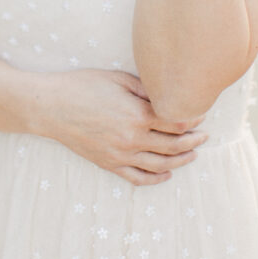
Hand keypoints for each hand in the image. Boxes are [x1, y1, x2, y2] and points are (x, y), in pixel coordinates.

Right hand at [38, 68, 207, 185]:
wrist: (52, 107)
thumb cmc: (84, 86)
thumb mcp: (118, 79)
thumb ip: (145, 89)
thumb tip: (167, 95)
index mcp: (137, 114)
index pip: (175, 121)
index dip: (192, 118)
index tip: (202, 113)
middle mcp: (132, 138)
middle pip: (173, 145)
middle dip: (193, 141)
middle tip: (205, 136)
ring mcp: (121, 155)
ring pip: (160, 165)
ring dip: (181, 161)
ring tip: (193, 154)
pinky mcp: (110, 164)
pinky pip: (138, 178)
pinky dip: (156, 179)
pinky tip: (167, 174)